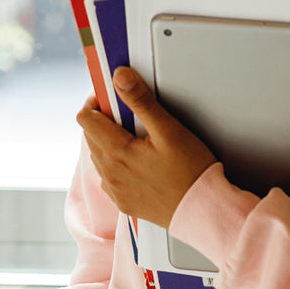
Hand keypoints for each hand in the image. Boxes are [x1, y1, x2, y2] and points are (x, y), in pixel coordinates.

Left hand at [77, 66, 218, 228]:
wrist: (203, 210)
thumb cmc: (191, 171)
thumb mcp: (169, 130)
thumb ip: (141, 101)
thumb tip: (120, 77)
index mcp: (116, 153)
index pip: (86, 119)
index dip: (97, 102)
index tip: (114, 97)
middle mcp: (110, 174)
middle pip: (90, 136)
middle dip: (105, 120)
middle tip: (132, 115)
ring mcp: (115, 190)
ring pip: (99, 156)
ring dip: (110, 142)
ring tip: (139, 138)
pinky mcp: (123, 202)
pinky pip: (109, 176)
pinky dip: (117, 163)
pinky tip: (139, 161)